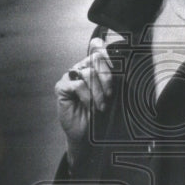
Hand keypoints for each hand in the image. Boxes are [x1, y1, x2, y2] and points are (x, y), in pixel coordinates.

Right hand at [55, 41, 113, 164]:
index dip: (104, 50)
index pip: (97, 50)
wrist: (86, 134)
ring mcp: (70, 77)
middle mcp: (80, 69)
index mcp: (92, 67)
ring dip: (98, 92)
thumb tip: (122, 65)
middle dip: (107, 77)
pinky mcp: (62, 87)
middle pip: (95, 59)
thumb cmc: (98, 114)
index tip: (113, 57)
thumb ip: (112, 80)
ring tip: (101, 106)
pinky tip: (90, 106)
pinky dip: (87, 96)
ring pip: (88, 73)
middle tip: (110, 95)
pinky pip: (78, 85)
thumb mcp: (109, 95)